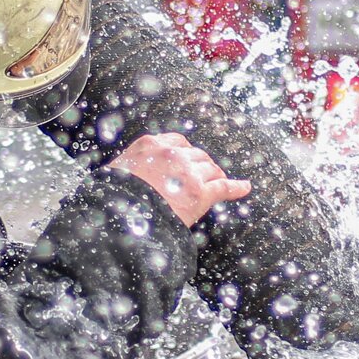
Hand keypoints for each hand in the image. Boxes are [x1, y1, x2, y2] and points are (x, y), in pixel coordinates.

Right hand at [108, 132, 251, 225]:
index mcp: (150, 145)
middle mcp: (172, 154)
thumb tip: (123, 175)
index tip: (187, 159)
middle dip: (201, 166)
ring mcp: (188, 173)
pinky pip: (223, 188)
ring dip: (214, 176)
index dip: (185, 153)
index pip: (177, 141)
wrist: (120, 216)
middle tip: (202, 177)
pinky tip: (245, 188)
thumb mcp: (114, 173)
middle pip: (196, 155)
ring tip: (218, 183)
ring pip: (211, 170)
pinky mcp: (200, 195)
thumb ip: (127, 167)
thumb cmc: (112, 198)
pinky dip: (236, 187)